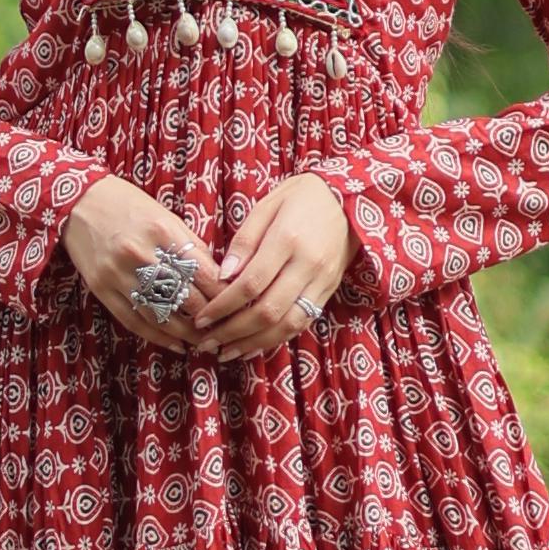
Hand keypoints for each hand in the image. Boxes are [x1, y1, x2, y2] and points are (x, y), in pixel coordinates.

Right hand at [61, 176, 218, 351]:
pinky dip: (159, 337)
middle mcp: (142, 255)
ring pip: (163, 316)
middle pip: (187, 299)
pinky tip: (177, 344)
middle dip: (211, 318)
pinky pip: (136, 321)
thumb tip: (218, 277)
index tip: (237, 306)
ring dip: (188, 334)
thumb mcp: (165, 216)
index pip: (204, 273)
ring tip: (205, 342)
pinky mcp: (103, 289)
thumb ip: (190, 246)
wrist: (79, 203)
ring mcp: (120, 275)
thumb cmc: (128, 206)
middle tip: (226, 329)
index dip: (224, 295)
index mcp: (163, 232)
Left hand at [190, 173, 352, 361]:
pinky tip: (253, 346)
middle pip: (268, 311)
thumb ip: (244, 241)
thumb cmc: (300, 197)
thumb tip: (223, 276)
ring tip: (226, 352)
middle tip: (207, 343)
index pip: (251, 283)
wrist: (347, 200)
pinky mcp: (328, 292)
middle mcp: (308, 265)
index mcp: (288, 239)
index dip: (223, 306)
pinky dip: (276, 339)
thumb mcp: (266, 205)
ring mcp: (322, 281)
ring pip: (287, 325)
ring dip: (254, 343)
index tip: (202, 318)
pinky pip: (302, 323)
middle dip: (233, 332)